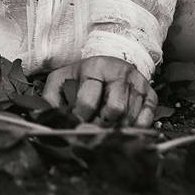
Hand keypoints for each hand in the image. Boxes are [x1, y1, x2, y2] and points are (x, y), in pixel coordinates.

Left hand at [42, 55, 156, 126]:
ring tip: (104, 129)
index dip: (80, 118)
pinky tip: (122, 127)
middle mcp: (120, 73)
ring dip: (115, 129)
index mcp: (95, 67)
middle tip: (91, 131)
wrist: (111, 62)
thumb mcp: (63, 78)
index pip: (89, 100)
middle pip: (114, 109)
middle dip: (100, 125)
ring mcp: (138, 83)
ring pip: (129, 117)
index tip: (75, 126)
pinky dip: (133, 129)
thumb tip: (43, 117)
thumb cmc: (84, 75)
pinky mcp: (151, 94)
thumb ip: (50, 96)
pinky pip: (146, 119)